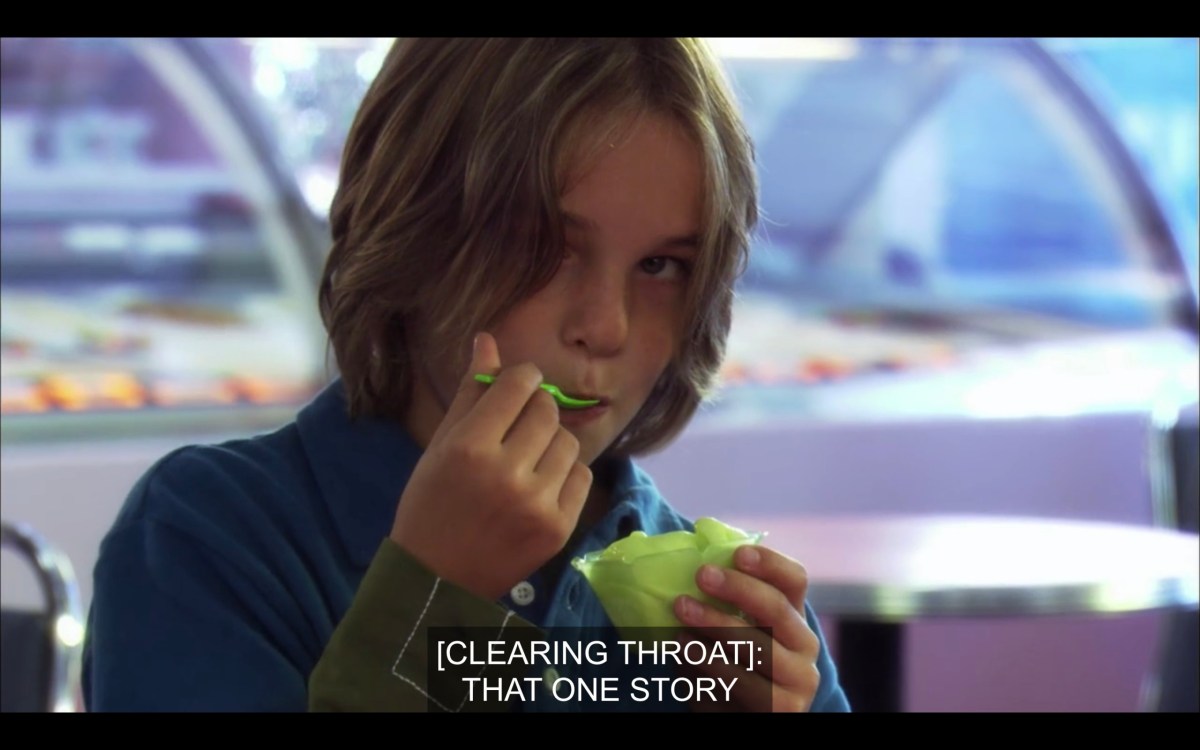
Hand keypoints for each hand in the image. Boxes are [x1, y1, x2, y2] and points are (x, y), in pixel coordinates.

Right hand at [390, 332, 592, 599]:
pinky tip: (538, 485)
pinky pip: (581, 476)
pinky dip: (564, 474)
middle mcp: (506, 473)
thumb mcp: (440, 444)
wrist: (436, 578)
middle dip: (536, 409)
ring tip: (526, 460)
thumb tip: (488, 340)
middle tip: (518, 427)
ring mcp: (536, 504)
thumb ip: (470, 392)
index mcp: (470, 447)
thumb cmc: (430, 504)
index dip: (521, 379)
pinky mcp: (558, 528)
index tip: (516, 388)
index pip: (519, 384)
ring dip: (551, 443)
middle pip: (548, 410)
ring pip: (568, 442)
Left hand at [672, 545, 820, 711]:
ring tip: (680, 631)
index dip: (769, 563)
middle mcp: (805, 648)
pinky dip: (706, 674)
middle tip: (700, 576)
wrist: (748, 714)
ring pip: (756, 651)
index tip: (737, 554)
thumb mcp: (738, 630)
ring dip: (714, 634)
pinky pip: (738, 689)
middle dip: (737, 590)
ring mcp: (796, 684)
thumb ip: (727, 600)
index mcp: (795, 617)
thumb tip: (694, 559)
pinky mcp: (779, 713)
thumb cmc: (736, 662)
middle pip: (776, 609)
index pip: (794, 579)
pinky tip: (683, 663)